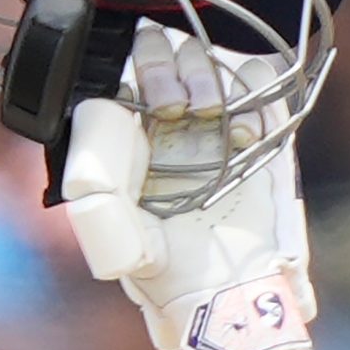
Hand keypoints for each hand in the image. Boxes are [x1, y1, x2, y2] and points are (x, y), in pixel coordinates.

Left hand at [61, 26, 315, 349]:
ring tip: (219, 119)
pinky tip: (249, 132)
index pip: (137, 76)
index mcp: (140, 142)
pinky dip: (259, 95)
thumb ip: (97, 200)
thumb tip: (87, 148)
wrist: (227, 290)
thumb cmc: (169, 273)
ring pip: (218, 64)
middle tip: (184, 106)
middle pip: (177, 58)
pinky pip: (262, 85)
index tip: (156, 104)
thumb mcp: (120, 242)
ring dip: (218, 80)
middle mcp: (178, 129)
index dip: (147, 73)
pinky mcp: (261, 136)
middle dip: (180, 70)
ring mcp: (219, 128)